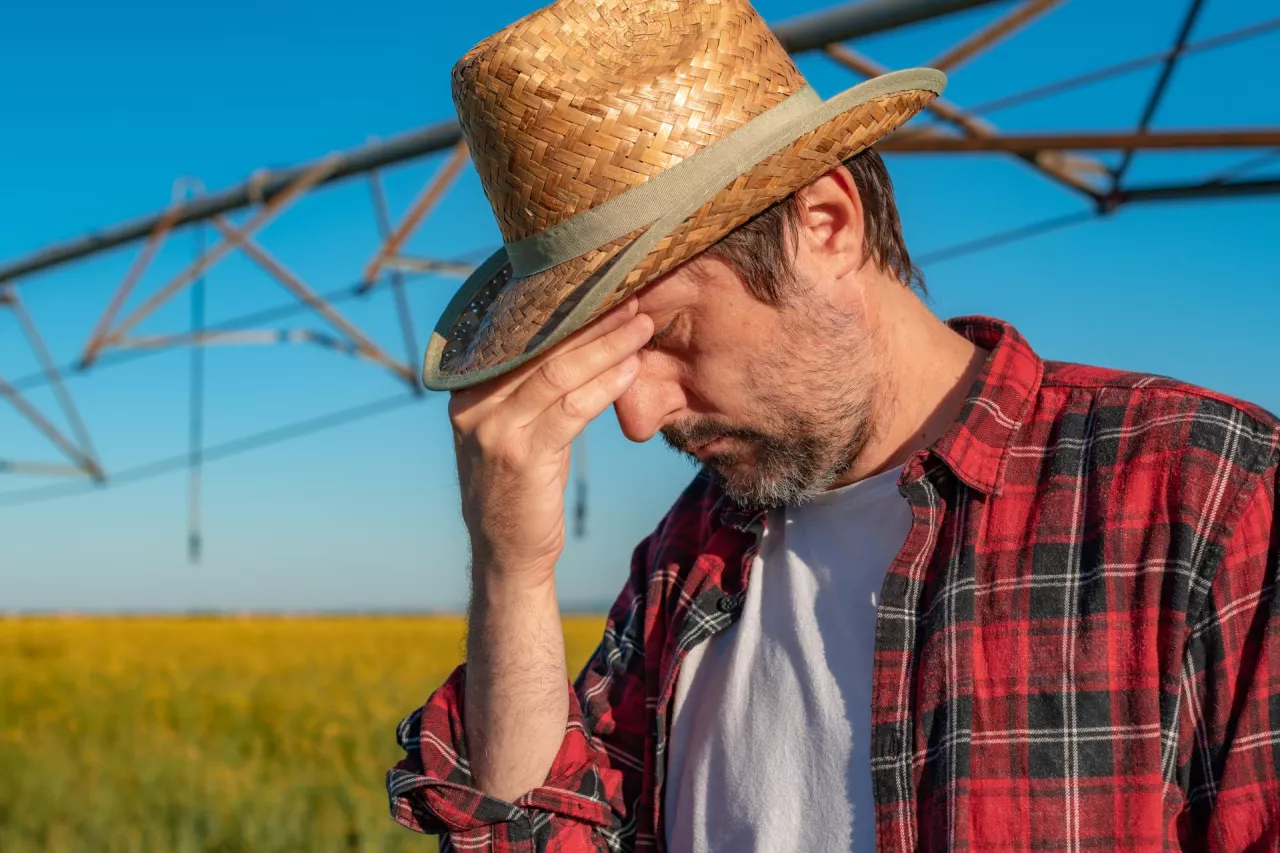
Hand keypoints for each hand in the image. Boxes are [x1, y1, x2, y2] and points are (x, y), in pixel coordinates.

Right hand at [448, 299, 652, 582]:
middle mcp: (473, 404)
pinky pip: (570, 410)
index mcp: (466, 387)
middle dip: (590, 318)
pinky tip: (632, 370)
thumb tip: (570, 335)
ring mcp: (493, 431)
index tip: (601, 283)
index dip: (562, 306)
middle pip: (539, 347)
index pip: (518, 334)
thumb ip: (527, 386)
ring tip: (642, 326)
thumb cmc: (520, 486)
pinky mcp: (521, 457)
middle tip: (631, 294)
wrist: (508, 553)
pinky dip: (604, 387)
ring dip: (606, 346)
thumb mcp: (512, 428)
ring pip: (557, 373)